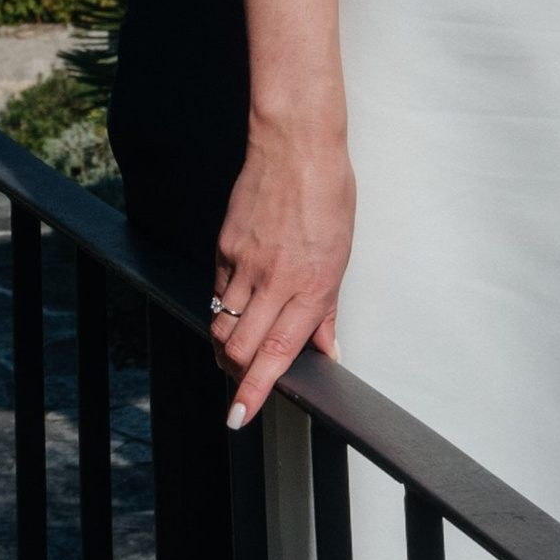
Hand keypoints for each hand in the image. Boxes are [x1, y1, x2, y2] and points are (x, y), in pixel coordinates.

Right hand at [209, 105, 352, 427]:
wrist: (296, 142)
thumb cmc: (328, 192)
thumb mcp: (341, 255)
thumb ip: (327, 309)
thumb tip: (325, 349)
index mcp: (310, 287)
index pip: (275, 356)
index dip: (255, 393)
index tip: (240, 417)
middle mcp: (274, 280)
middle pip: (238, 348)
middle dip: (237, 374)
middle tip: (243, 381)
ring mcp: (245, 262)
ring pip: (222, 323)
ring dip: (227, 344)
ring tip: (237, 347)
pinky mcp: (225, 243)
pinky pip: (218, 289)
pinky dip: (224, 305)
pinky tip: (238, 300)